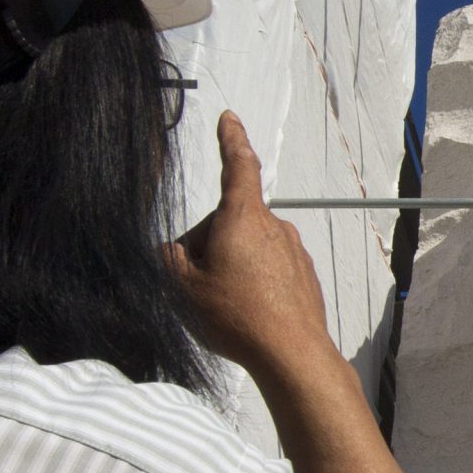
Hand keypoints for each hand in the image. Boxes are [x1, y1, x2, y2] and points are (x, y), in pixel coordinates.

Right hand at [165, 112, 337, 379]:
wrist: (292, 353)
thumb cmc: (237, 317)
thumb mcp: (182, 286)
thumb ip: (170, 258)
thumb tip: (175, 250)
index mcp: (243, 218)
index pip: (238, 166)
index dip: (231, 140)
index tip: (229, 120)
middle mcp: (273, 226)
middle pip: (229, 221)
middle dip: (208, 244)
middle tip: (199, 284)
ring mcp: (292, 249)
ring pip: (247, 246)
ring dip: (230, 265)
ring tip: (226, 304)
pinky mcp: (302, 273)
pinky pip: (267, 267)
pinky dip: (252, 282)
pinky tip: (248, 311)